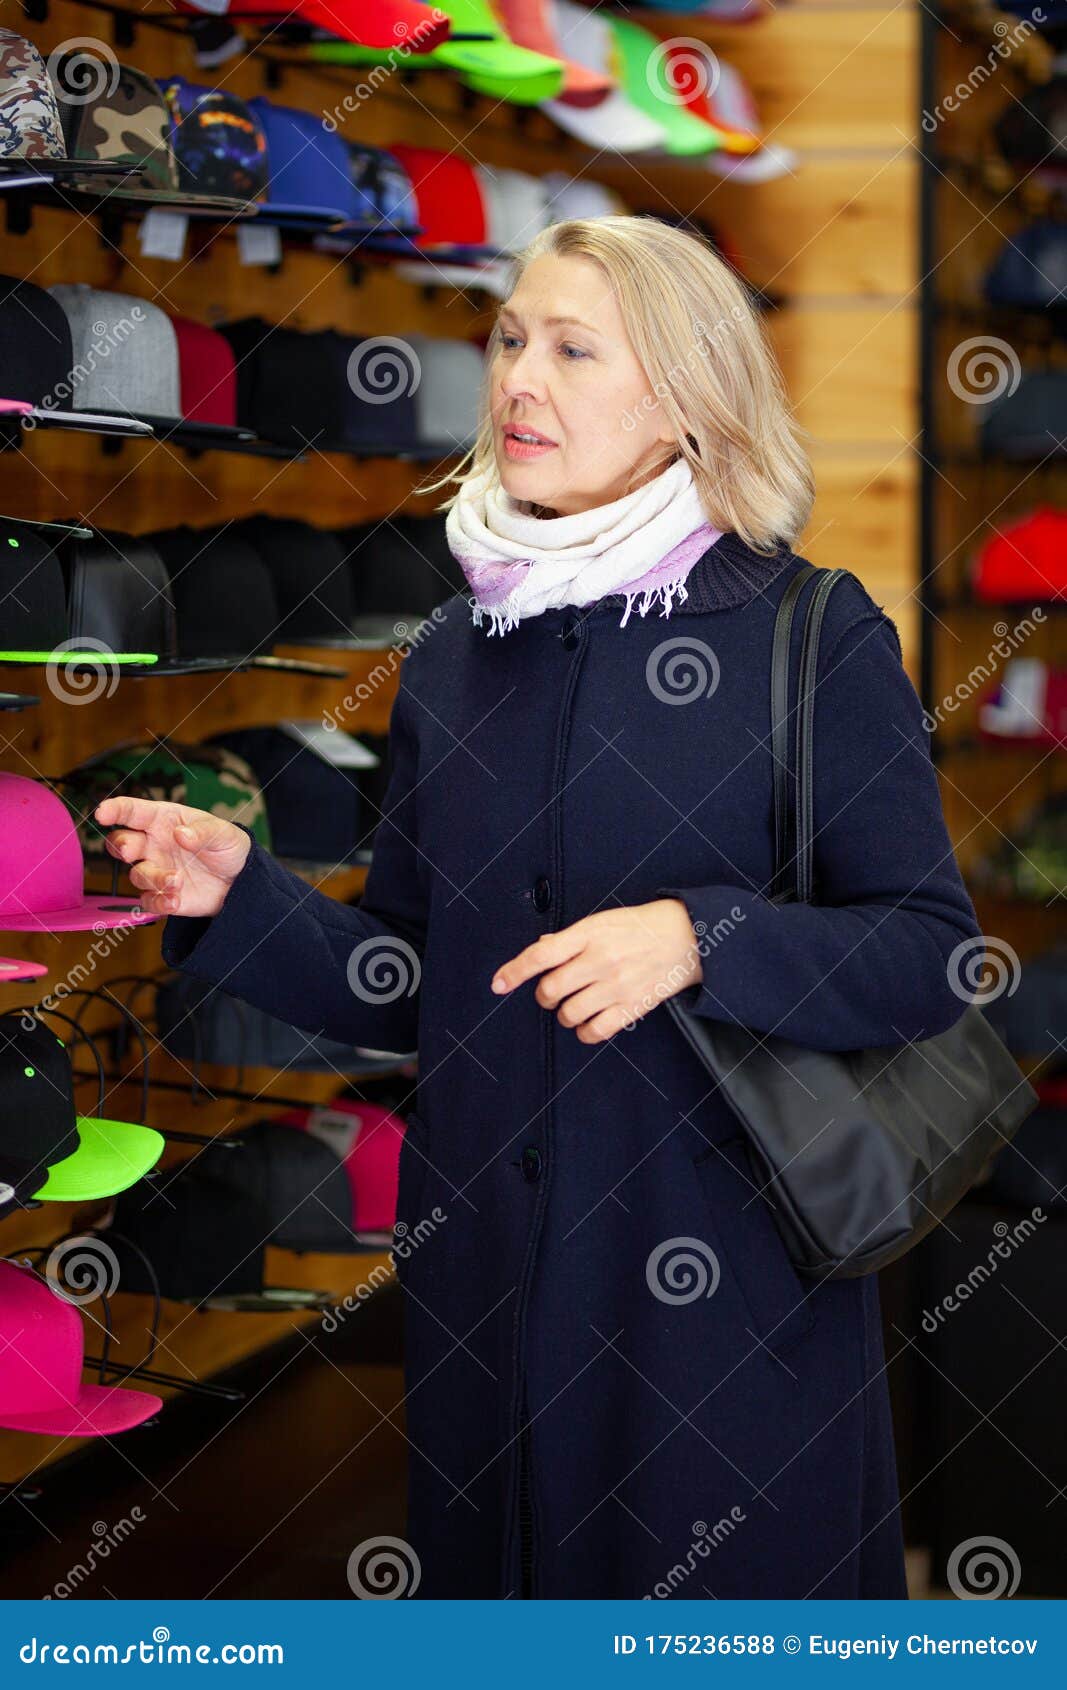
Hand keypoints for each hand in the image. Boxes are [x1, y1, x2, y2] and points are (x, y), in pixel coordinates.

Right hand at [93, 795, 252, 918]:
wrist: (240, 880)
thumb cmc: (228, 847)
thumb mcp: (223, 833)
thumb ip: (203, 832)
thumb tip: (180, 834)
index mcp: (164, 820)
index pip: (133, 811)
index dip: (115, 810)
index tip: (102, 813)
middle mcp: (153, 844)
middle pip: (121, 843)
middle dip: (120, 846)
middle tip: (131, 851)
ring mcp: (156, 870)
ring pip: (136, 875)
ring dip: (153, 878)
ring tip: (178, 880)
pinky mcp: (162, 896)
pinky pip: (148, 901)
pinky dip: (158, 903)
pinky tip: (175, 900)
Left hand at [490, 899, 702, 1042]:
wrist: (687, 938)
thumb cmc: (639, 927)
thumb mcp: (602, 921)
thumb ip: (569, 938)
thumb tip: (540, 949)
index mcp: (589, 934)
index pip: (541, 955)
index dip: (515, 971)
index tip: (498, 984)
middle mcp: (600, 960)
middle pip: (550, 990)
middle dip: (544, 996)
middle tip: (552, 993)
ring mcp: (616, 986)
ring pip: (569, 1014)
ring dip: (564, 1014)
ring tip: (575, 1004)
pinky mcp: (632, 1007)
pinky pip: (594, 1031)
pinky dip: (584, 1031)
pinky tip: (588, 1021)